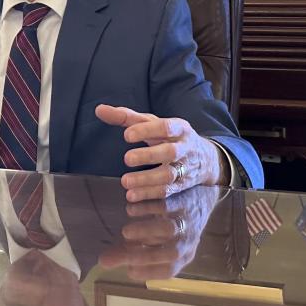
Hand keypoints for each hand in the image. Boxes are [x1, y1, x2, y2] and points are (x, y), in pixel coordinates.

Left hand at [95, 104, 225, 201]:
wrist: (206, 159)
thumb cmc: (169, 136)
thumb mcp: (152, 123)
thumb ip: (126, 117)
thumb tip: (99, 110)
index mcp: (179, 129)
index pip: (165, 127)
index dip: (147, 131)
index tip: (127, 135)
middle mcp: (184, 148)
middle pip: (170, 152)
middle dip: (149, 156)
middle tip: (127, 159)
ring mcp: (185, 169)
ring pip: (169, 176)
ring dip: (147, 180)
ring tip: (125, 182)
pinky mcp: (182, 186)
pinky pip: (167, 192)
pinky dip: (149, 194)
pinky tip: (132, 195)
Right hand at [99, 185, 221, 279]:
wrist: (201, 196)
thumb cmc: (172, 227)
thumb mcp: (154, 242)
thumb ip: (129, 253)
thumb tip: (102, 262)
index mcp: (183, 255)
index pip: (169, 270)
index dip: (150, 272)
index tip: (129, 271)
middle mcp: (187, 240)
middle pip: (172, 252)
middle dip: (148, 254)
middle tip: (123, 255)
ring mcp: (186, 220)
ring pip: (169, 229)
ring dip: (147, 231)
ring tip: (125, 232)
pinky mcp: (182, 200)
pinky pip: (165, 205)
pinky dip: (146, 208)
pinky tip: (130, 209)